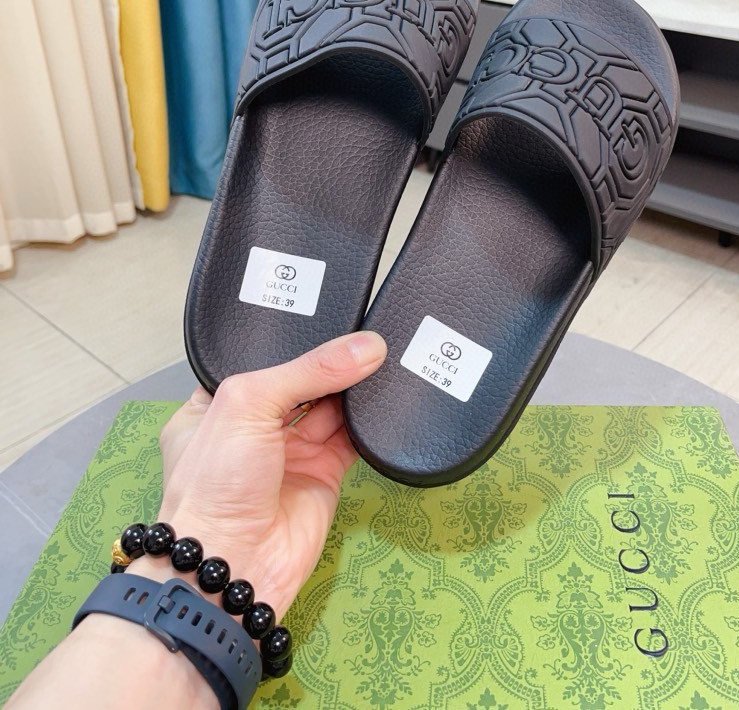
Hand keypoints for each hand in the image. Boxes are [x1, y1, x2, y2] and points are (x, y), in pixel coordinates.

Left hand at [127, 331, 386, 620]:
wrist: (234, 566)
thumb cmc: (215, 484)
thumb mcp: (249, 404)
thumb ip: (308, 370)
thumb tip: (366, 346)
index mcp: (217, 402)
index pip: (261, 357)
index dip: (292, 337)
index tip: (329, 310)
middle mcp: (255, 424)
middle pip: (302, 378)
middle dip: (331, 359)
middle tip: (367, 328)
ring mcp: (291, 449)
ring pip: (332, 403)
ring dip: (355, 383)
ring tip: (384, 351)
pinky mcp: (325, 472)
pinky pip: (353, 437)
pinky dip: (369, 418)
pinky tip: (385, 391)